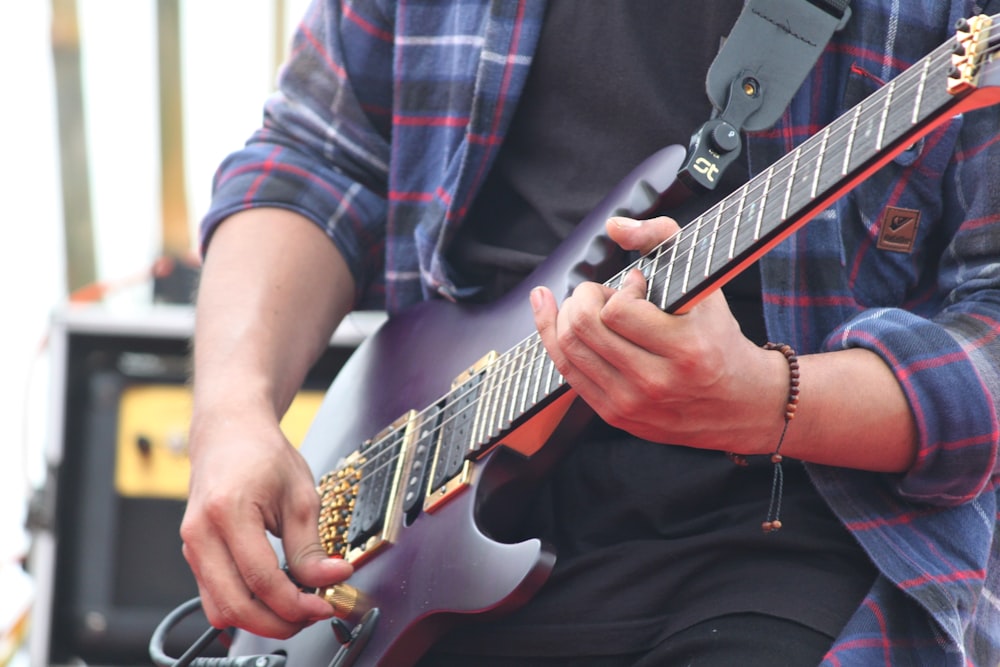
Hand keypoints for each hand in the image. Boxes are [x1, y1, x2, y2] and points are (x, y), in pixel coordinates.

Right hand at [180, 404, 352, 637]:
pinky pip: (215, 597)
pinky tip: (274, 597)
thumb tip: (332, 579)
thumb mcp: (300, 495)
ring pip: (221, 610)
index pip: (261, 578)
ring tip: (296, 609)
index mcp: (228, 512)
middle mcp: (200, 534)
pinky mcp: (193, 555)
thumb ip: (311, 545)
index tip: (324, 605)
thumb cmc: (262, 455)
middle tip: (312, 615)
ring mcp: (191, 547)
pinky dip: (246, 606)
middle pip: (235, 605)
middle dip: (278, 622)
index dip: (296, 602)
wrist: (229, 432)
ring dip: (260, 620)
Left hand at [530, 216, 787, 453]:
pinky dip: (554, 335)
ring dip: (569, 314)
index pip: (617, 311)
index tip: (638, 286)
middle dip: (584, 297)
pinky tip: (554, 312)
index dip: (620, 289)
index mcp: (685, 350)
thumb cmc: (717, 336)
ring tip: (591, 306)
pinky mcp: (614, 415)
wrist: (739, 403)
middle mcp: (655, 383)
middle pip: (583, 328)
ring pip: (568, 348)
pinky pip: (566, 371)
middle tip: (604, 293)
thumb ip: (662, 239)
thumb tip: (613, 226)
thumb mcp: (704, 283)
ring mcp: (631, 404)